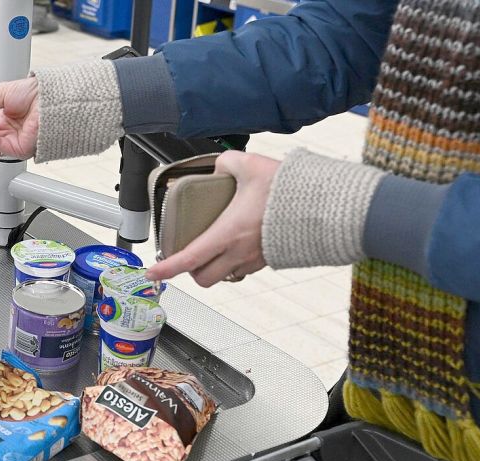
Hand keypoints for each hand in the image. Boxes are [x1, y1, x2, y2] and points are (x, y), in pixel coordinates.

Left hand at [146, 151, 279, 285]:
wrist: (328, 206)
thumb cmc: (291, 190)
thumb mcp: (250, 165)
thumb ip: (227, 162)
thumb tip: (218, 165)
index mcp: (227, 233)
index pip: (188, 259)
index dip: (166, 269)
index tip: (152, 272)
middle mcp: (239, 253)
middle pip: (203, 278)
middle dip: (190, 271)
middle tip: (186, 255)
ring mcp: (255, 260)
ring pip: (224, 276)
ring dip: (213, 268)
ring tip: (211, 249)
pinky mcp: (270, 259)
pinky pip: (244, 269)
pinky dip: (233, 262)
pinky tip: (237, 243)